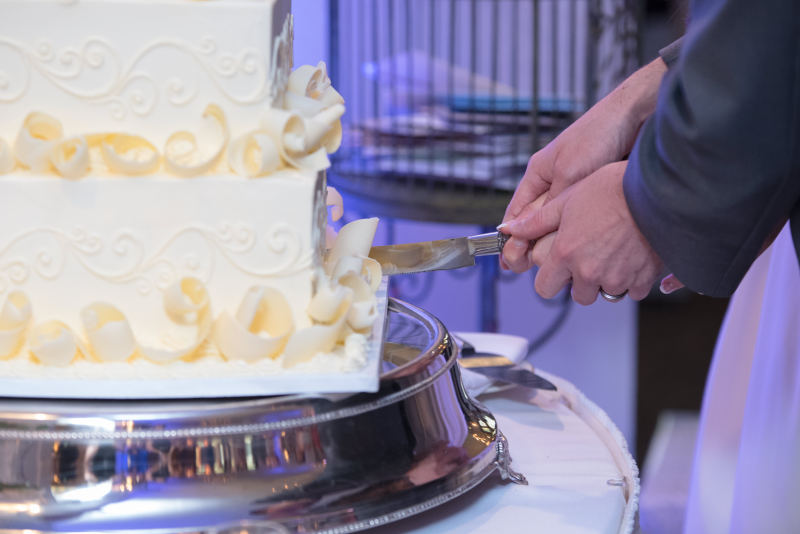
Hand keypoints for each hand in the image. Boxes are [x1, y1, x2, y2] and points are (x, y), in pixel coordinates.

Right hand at [501, 58, 666, 272]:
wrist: (638, 117)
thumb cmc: (598, 136)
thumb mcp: (568, 173)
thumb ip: (546, 204)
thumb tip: (517, 232)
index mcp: (539, 175)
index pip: (518, 213)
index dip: (511, 238)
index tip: (510, 262)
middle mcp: (555, 186)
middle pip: (537, 225)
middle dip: (534, 246)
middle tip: (532, 267)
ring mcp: (577, 193)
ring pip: (560, 228)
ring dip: (558, 246)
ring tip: (558, 265)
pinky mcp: (598, 199)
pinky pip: (582, 225)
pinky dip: (580, 239)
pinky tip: (584, 254)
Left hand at [504, 161, 663, 303]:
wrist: (654, 192)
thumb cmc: (610, 191)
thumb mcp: (566, 201)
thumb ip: (536, 222)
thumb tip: (510, 230)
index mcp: (566, 255)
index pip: (544, 288)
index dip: (550, 279)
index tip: (558, 268)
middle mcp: (589, 272)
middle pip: (578, 295)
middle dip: (581, 282)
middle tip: (591, 257)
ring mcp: (616, 277)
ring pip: (606, 293)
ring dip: (607, 280)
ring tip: (613, 253)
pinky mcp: (642, 279)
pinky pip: (632, 291)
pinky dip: (632, 279)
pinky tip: (632, 257)